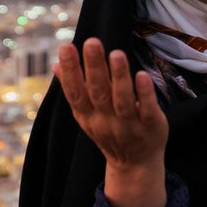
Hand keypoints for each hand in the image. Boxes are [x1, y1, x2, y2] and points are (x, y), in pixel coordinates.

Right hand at [53, 37, 167, 206]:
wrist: (135, 165)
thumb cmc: (110, 131)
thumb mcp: (87, 115)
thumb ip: (75, 89)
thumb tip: (55, 64)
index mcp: (88, 116)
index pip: (76, 92)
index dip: (70, 71)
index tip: (66, 47)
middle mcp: (105, 121)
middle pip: (98, 93)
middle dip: (94, 67)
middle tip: (92, 41)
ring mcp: (128, 126)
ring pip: (122, 101)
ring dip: (119, 77)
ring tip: (116, 53)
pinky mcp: (151, 126)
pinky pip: (147, 110)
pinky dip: (144, 94)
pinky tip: (142, 75)